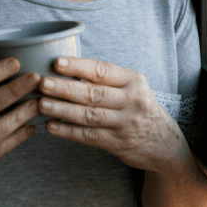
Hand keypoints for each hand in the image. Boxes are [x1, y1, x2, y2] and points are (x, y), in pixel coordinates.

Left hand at [37, 56, 186, 174]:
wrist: (165, 143)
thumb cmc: (139, 107)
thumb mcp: (132, 87)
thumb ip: (106, 79)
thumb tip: (64, 67)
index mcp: (133, 80)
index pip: (102, 70)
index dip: (78, 66)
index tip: (56, 62)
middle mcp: (132, 101)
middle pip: (94, 93)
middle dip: (65, 88)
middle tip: (42, 83)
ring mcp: (126, 124)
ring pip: (89, 115)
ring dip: (63, 110)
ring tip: (41, 104)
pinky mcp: (119, 143)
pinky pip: (89, 136)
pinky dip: (68, 131)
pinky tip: (51, 126)